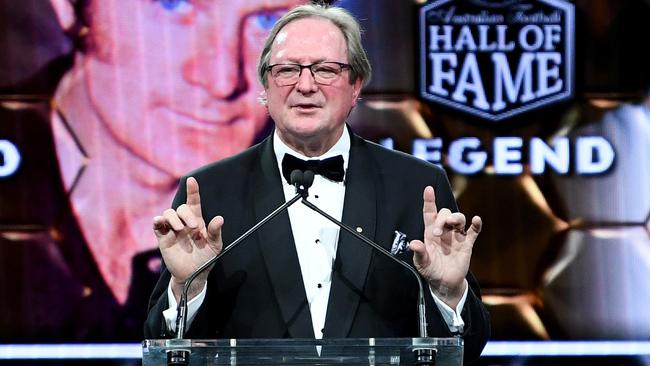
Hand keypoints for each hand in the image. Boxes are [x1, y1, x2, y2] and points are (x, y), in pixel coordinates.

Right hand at [153, 177, 222, 300]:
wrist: (194, 274)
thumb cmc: (206, 259)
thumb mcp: (215, 246)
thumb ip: (215, 232)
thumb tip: (220, 218)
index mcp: (197, 221)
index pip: (194, 202)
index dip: (192, 191)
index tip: (192, 180)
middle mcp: (184, 222)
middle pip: (181, 208)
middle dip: (186, 214)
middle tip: (194, 227)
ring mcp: (173, 230)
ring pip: (168, 213)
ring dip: (174, 218)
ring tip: (181, 230)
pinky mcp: (163, 238)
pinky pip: (157, 225)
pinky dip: (158, 221)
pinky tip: (161, 222)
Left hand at [409, 186, 481, 308]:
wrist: (445, 283)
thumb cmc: (430, 270)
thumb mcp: (421, 263)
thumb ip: (419, 253)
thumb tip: (414, 244)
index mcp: (430, 233)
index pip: (429, 213)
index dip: (429, 201)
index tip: (428, 189)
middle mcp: (444, 231)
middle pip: (445, 214)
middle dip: (442, 219)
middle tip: (437, 233)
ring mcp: (456, 236)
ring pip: (459, 219)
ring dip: (456, 218)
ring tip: (452, 224)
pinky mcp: (467, 244)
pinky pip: (473, 232)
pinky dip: (476, 225)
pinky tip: (476, 220)